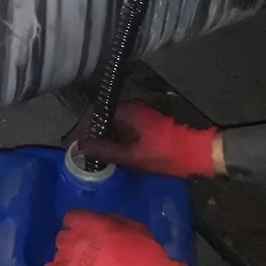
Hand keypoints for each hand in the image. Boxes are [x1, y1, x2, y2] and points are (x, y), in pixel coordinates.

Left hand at [43, 212, 186, 265]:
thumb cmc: (147, 258)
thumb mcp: (134, 228)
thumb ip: (112, 222)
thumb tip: (101, 223)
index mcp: (91, 223)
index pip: (72, 217)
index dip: (80, 225)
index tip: (87, 232)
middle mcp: (75, 238)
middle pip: (64, 236)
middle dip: (74, 242)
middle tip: (88, 252)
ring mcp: (69, 259)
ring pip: (58, 254)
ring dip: (68, 258)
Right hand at [65, 102, 220, 177]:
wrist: (197, 153)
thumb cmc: (166, 154)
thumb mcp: (133, 156)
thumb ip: (106, 151)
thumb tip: (81, 148)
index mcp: (126, 111)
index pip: (93, 115)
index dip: (79, 130)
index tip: (68, 144)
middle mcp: (130, 108)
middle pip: (100, 118)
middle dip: (86, 133)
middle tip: (74, 150)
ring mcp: (138, 115)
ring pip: (110, 124)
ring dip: (98, 136)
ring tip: (86, 153)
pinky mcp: (143, 124)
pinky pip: (120, 128)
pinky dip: (110, 138)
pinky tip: (105, 152)